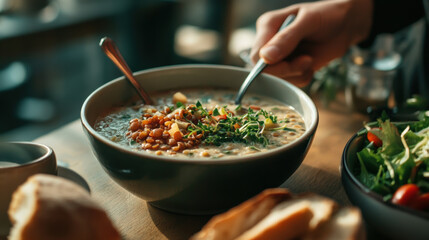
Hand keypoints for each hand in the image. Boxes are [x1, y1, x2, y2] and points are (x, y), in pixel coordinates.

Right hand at [250, 0, 372, 86]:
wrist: (345, 25)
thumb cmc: (328, 16)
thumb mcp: (309, 22)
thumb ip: (287, 38)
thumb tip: (265, 57)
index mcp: (267, 26)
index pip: (256, 55)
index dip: (271, 65)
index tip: (292, 63)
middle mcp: (269, 42)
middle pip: (265, 70)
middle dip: (287, 70)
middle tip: (307, 61)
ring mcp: (279, 56)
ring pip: (278, 78)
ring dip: (297, 74)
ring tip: (310, 60)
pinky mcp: (289, 67)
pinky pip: (290, 82)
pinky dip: (302, 78)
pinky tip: (310, 66)